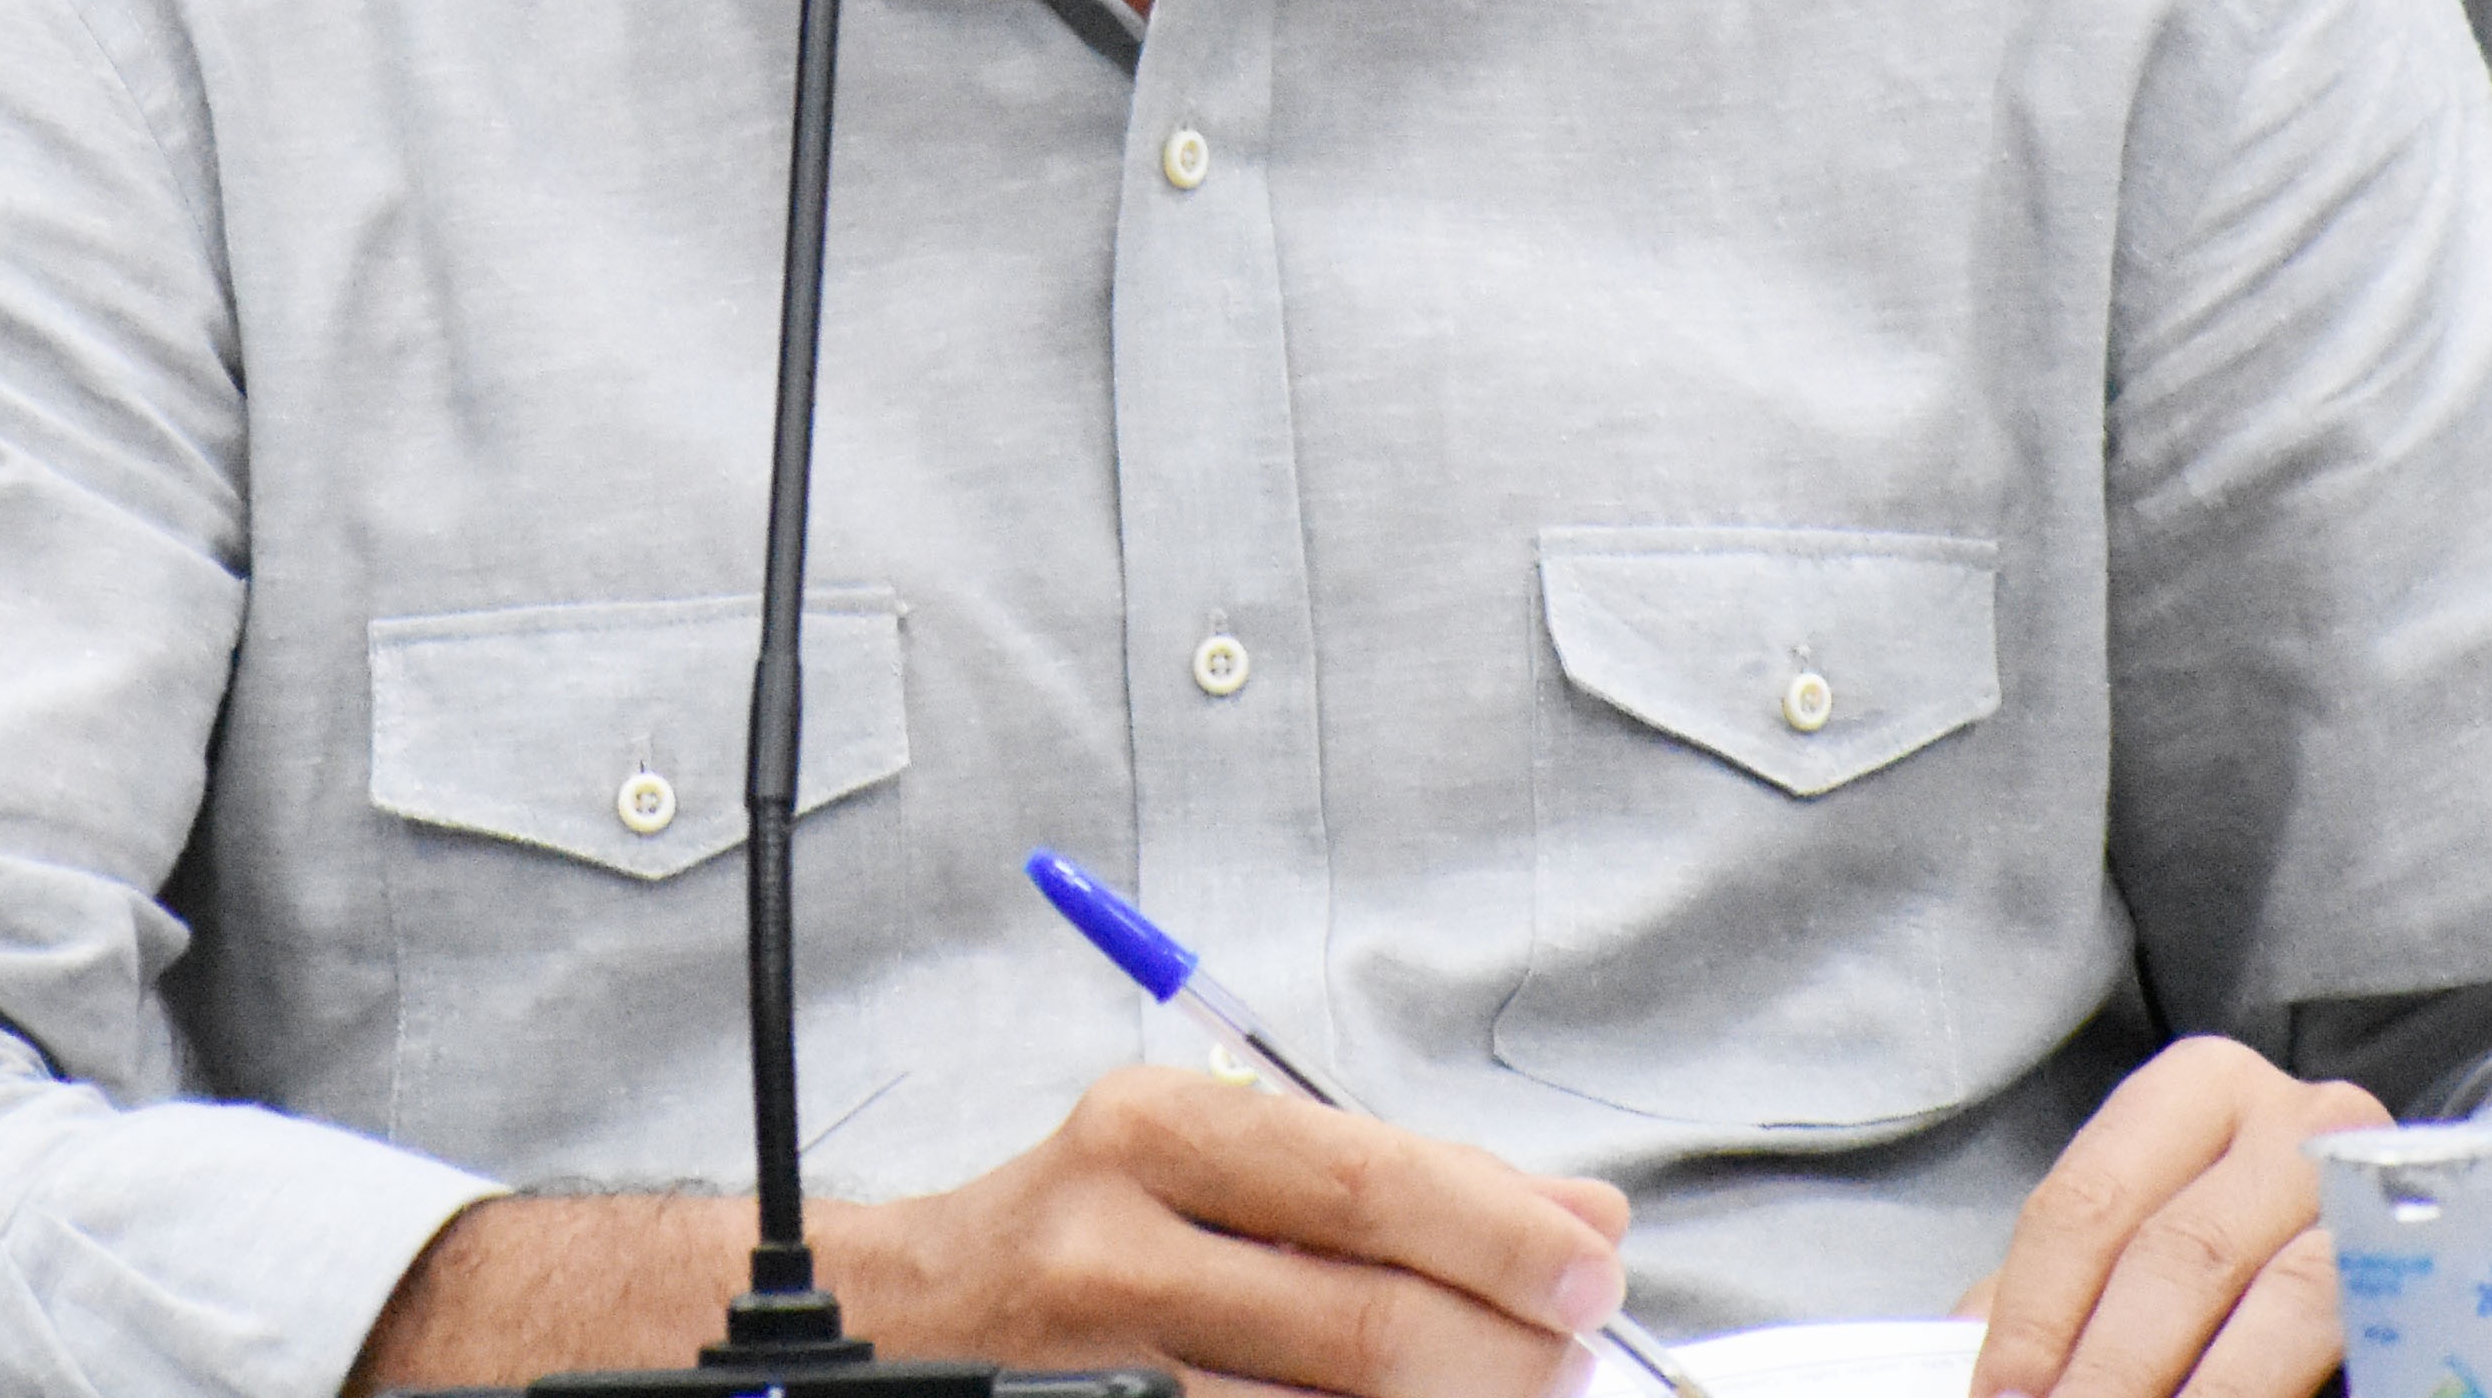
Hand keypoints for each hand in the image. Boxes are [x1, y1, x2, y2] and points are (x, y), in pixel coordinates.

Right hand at [351, 1070, 1631, 1397]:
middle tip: (1565, 1362)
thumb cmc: (1091, 1230)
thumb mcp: (1223, 1161)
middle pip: (1369, 1326)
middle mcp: (1117, 1240)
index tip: (1596, 1274)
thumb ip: (1395, 1181)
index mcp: (1161, 1127)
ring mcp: (1103, 1364)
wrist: (895, 1324)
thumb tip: (1584, 1226)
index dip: (1507, 1238)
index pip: (1374, 1181)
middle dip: (1504, 1357)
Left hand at [1964, 1035, 2385, 1397]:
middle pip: (2181, 1254)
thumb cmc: (2226, 1254)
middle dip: (2113, 1367)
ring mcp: (2382, 1192)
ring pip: (2287, 1299)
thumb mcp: (2134, 1247)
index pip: (2088, 1201)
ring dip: (2209, 1393)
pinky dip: (2284, 1389)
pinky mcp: (2438, 1272)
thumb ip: (2053, 1292)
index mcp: (2197, 1091)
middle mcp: (2299, 1121)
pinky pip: (2363, 1335)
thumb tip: (1964, 1356)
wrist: (2374, 1258)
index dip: (2036, 1314)